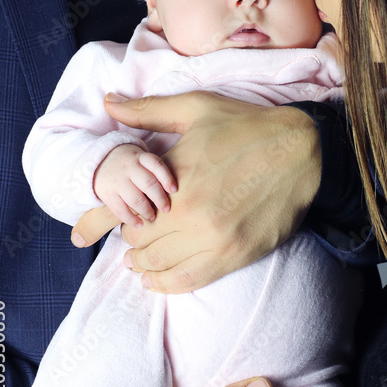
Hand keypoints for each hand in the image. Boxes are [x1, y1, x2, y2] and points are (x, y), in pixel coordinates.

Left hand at [71, 91, 320, 291]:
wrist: (303, 150)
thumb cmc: (247, 125)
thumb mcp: (196, 108)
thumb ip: (148, 111)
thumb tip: (109, 103)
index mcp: (173, 175)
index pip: (118, 209)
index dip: (97, 222)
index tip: (82, 231)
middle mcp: (188, 211)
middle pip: (136, 239)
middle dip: (131, 233)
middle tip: (135, 226)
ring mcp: (213, 237)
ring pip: (157, 263)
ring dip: (144, 260)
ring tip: (142, 254)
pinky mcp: (234, 254)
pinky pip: (186, 281)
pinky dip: (165, 283)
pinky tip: (155, 278)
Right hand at [93, 145, 176, 227]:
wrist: (98, 160)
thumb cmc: (129, 163)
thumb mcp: (140, 158)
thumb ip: (154, 169)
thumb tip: (175, 190)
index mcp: (139, 157)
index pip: (156, 164)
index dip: (167, 178)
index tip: (174, 190)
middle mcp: (128, 167)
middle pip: (148, 183)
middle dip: (160, 198)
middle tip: (166, 209)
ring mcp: (117, 181)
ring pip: (135, 198)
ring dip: (146, 211)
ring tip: (153, 217)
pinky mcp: (107, 194)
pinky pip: (120, 209)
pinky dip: (131, 219)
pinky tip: (140, 224)